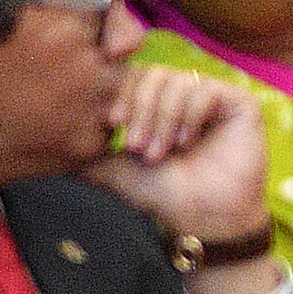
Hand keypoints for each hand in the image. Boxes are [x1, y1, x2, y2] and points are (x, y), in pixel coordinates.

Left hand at [85, 69, 267, 274]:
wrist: (205, 219)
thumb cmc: (165, 196)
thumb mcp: (118, 169)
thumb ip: (91, 152)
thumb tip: (53, 147)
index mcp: (159, 103)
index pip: (135, 76)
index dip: (122, 93)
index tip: (111, 123)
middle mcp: (186, 94)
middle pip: (153, 74)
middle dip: (140, 109)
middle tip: (138, 148)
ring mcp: (214, 96)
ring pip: (177, 81)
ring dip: (162, 118)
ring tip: (160, 153)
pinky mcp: (239, 102)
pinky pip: (205, 89)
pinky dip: (190, 115)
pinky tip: (186, 143)